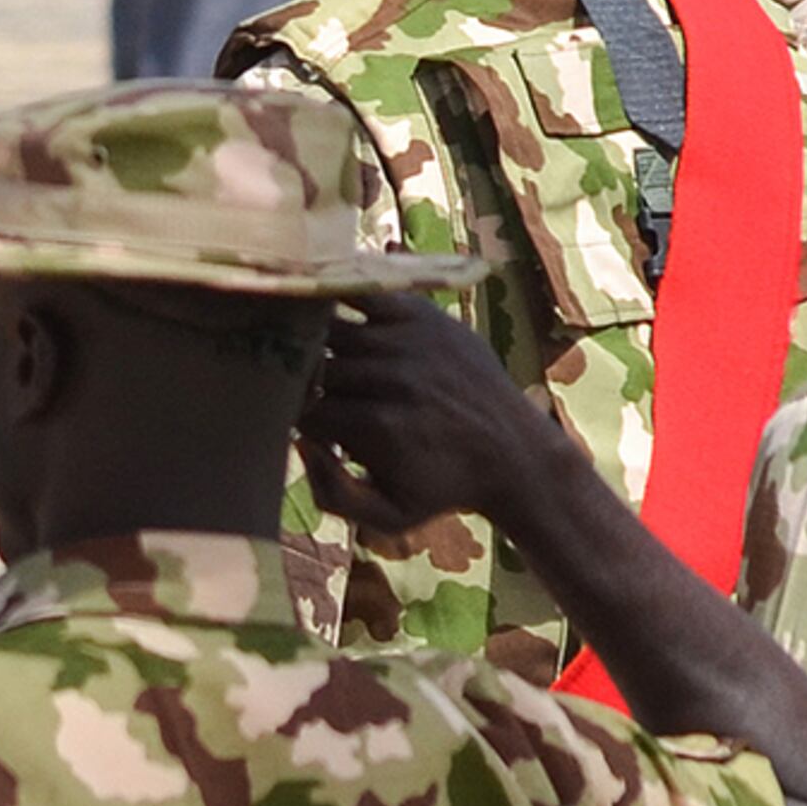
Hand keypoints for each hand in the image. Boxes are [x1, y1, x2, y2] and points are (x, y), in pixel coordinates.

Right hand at [295, 293, 578, 535]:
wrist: (516, 453)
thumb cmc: (443, 486)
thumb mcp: (390, 515)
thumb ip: (332, 494)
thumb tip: (299, 443)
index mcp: (377, 427)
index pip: (303, 409)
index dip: (290, 416)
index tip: (294, 422)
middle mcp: (392, 379)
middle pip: (313, 367)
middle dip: (298, 378)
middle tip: (299, 387)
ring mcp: (410, 341)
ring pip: (331, 329)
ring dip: (312, 339)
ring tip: (304, 351)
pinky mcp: (425, 316)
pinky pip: (364, 290)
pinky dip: (337, 291)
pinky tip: (321, 298)